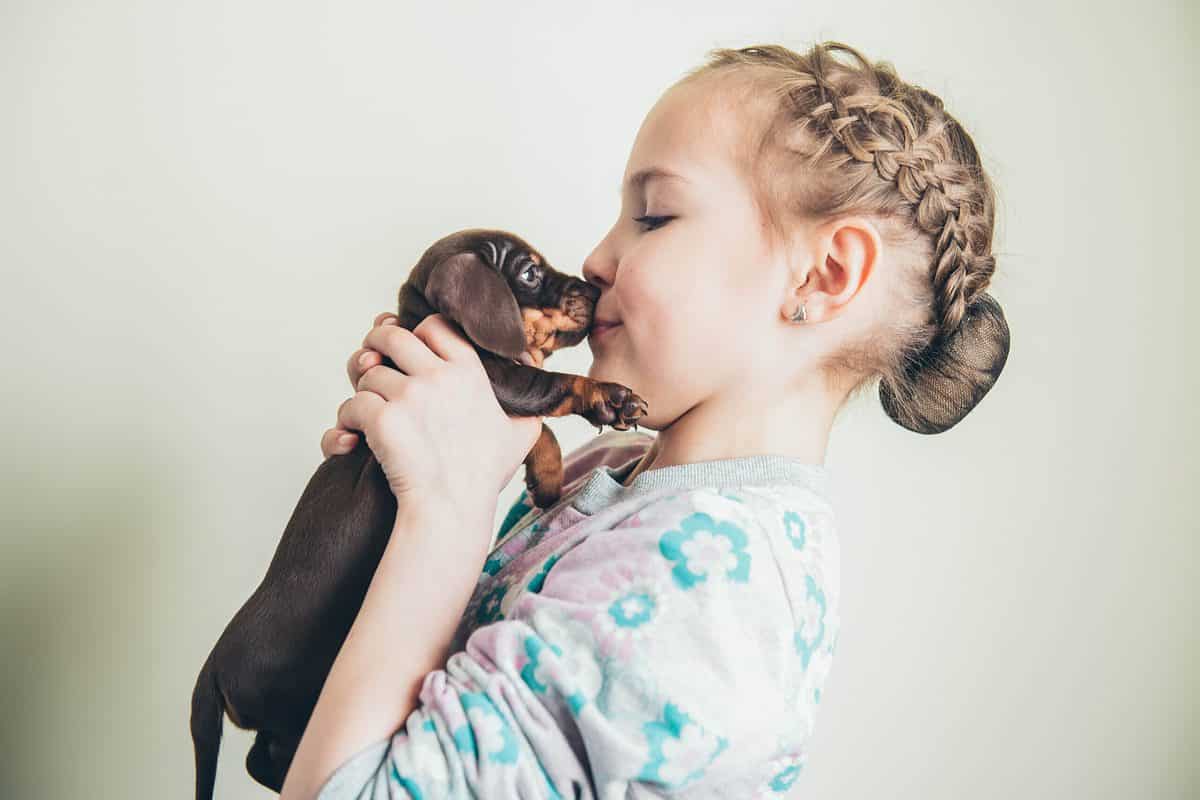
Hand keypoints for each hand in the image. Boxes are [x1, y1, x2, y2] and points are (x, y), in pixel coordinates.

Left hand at [322, 312, 542, 507]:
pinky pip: (352, 404)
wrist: (452, 509)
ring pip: (367, 372)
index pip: (434, 326)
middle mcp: (438, 376)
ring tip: (368, 409)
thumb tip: (537, 384)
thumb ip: (528, 406)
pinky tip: (353, 435)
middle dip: (374, 345)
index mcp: (469, 372)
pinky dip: (347, 420)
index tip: (411, 350)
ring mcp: (408, 395)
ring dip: (362, 389)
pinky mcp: (382, 419)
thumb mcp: (521, 435)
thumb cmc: (482, 476)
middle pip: (391, 336)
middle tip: (371, 362)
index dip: (417, 333)